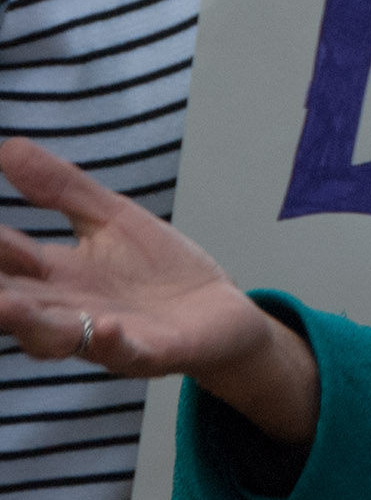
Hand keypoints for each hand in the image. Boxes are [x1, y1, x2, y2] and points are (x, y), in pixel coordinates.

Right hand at [0, 140, 319, 442]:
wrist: (220, 310)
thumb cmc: (157, 269)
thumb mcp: (111, 219)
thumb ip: (62, 190)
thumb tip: (8, 147)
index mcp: (54, 276)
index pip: (4, 258)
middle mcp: (67, 310)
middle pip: (15, 303)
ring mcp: (104, 334)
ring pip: (53, 336)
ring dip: (28, 323)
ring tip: (4, 305)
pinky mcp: (149, 351)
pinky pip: (123, 352)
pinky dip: (110, 343)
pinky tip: (102, 328)